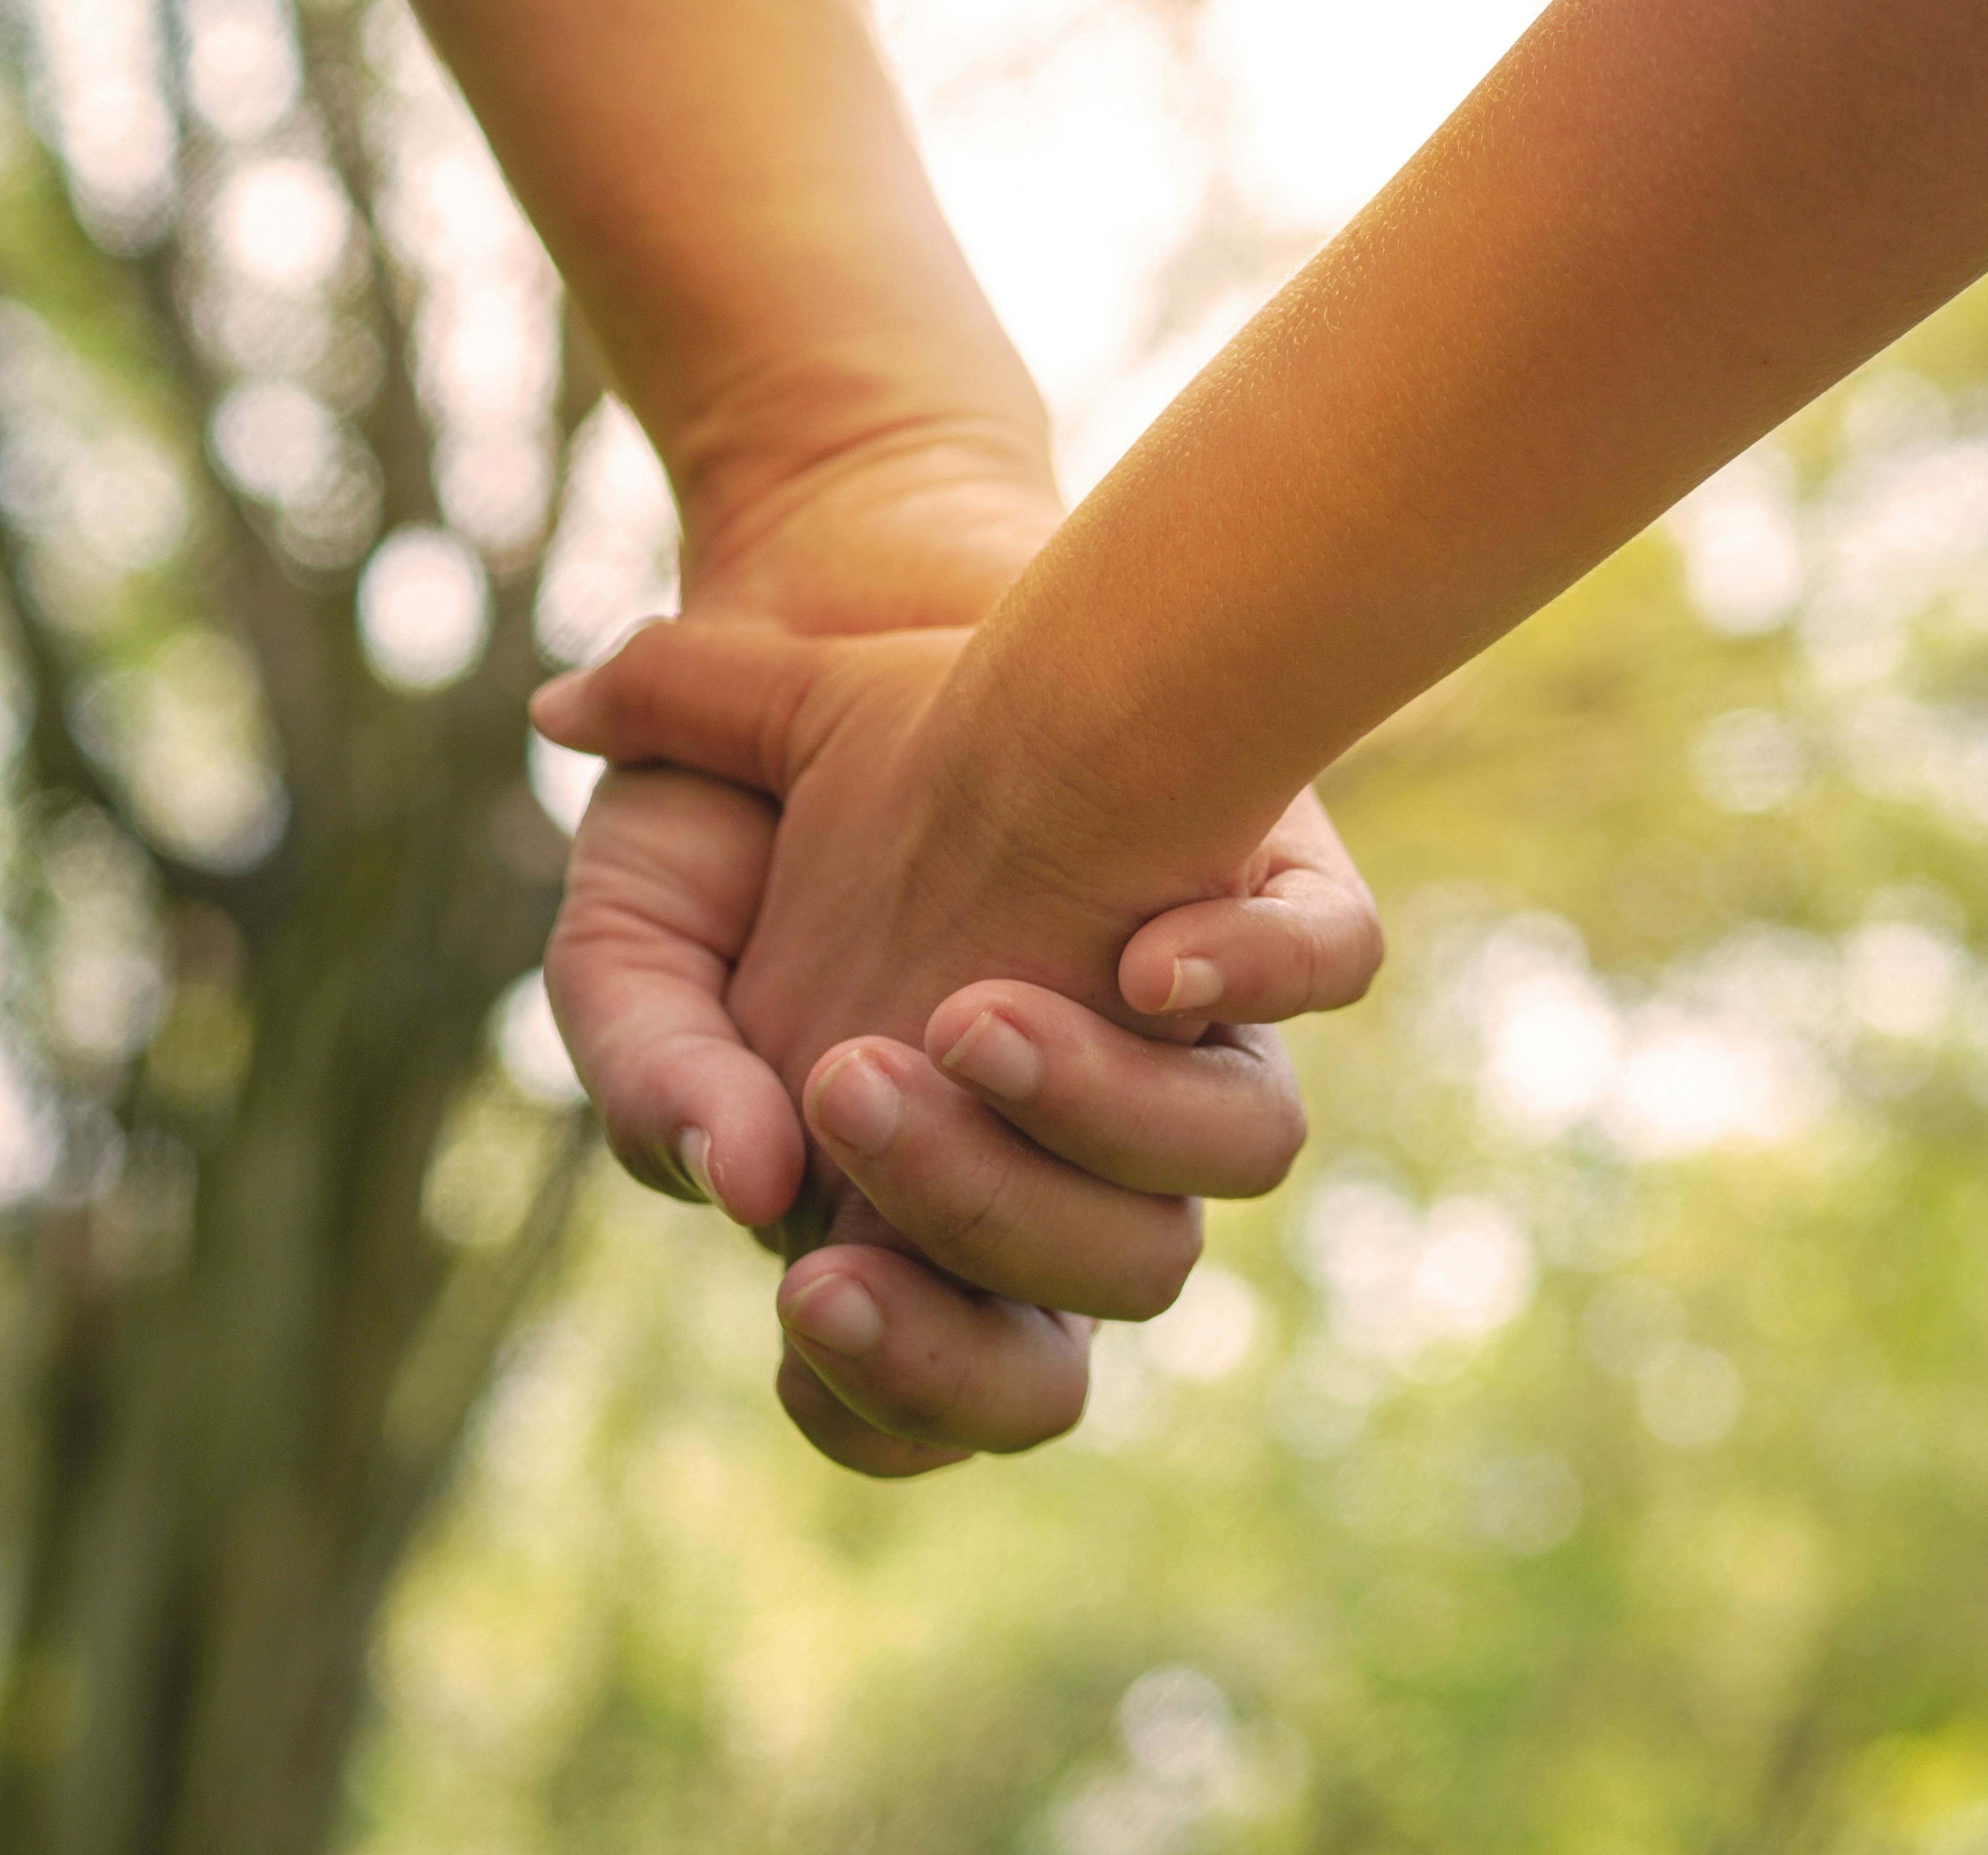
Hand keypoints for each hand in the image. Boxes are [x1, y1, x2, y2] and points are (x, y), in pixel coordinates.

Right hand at [538, 613, 1379, 1473]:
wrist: (823, 620)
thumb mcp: (632, 925)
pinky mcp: (1266, 876)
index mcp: (929, 1192)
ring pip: (1240, 1149)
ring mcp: (1193, 1018)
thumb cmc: (727, 815)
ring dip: (1103, 1109)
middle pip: (1112, 1295)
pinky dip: (1260, 963)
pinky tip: (1156, 952)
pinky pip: (1329, 958)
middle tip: (853, 1090)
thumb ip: (650, 1056)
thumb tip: (736, 1176)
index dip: (905, 1392)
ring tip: (965, 1015)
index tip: (811, 1293)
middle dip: (983, 1226)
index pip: (964, 1393)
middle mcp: (1086, 1138)